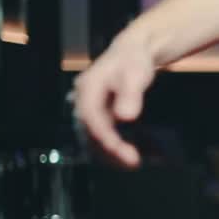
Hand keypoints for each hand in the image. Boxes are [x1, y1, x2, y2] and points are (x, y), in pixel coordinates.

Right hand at [72, 33, 155, 167]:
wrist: (132, 55)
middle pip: (89, 132)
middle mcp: (83, 101)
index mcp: (88, 88)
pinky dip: (114, 148)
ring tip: (134, 164)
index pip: (91, 117)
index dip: (104, 136)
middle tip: (133, 163)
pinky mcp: (97, 117)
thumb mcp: (136, 73)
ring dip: (110, 154)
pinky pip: (101, 137)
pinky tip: (132, 156)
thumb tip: (125, 117)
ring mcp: (89, 110)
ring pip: (93, 139)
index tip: (121, 150)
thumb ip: (131, 94)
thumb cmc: (134, 61)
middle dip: (109, 150)